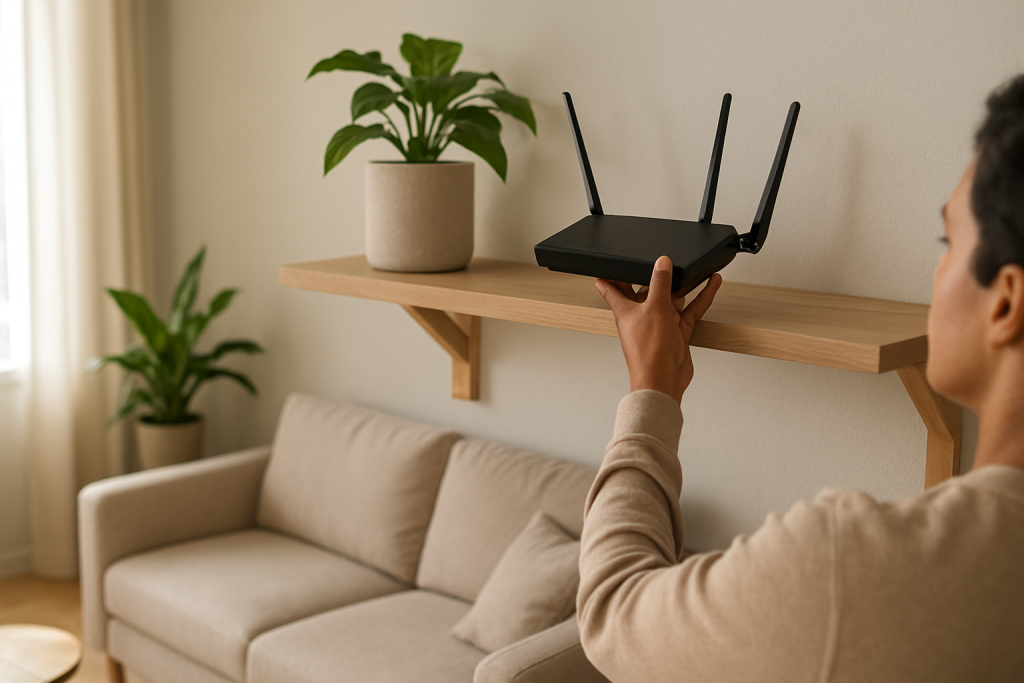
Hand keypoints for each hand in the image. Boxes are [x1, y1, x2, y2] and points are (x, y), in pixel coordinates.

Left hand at [596, 256, 721, 403]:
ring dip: (684, 285)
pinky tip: (712, 284)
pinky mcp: (677, 333)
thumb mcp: (655, 308)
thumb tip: (661, 263)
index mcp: (626, 311)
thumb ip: (660, 283)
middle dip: (656, 277)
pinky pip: (690, 311)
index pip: (613, 290)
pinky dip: (701, 297)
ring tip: (694, 267)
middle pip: (648, 291)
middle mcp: (642, 317)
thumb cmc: (648, 352)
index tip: (606, 267)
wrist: (663, 381)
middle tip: (663, 260)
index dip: (610, 277)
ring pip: (673, 299)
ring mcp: (661, 325)